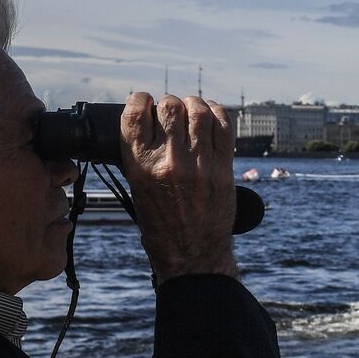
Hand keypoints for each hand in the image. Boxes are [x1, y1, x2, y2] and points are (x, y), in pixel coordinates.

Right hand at [120, 92, 237, 282]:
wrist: (192, 256)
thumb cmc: (161, 227)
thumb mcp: (137, 191)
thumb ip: (139, 156)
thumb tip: (146, 122)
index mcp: (140, 167)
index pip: (134, 114)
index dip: (139, 101)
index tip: (143, 103)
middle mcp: (169, 161)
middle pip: (169, 107)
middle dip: (168, 105)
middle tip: (170, 114)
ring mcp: (199, 163)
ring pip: (198, 110)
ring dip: (193, 105)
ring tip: (191, 112)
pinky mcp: (223, 167)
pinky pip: (223, 125)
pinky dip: (217, 113)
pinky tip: (211, 116)